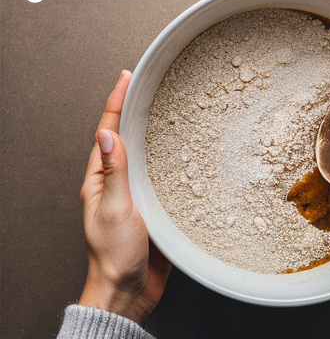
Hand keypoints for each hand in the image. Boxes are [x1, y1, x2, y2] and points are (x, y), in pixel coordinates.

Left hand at [78, 71, 170, 324]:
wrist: (129, 290)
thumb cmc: (115, 255)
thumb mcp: (113, 208)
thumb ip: (114, 171)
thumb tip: (107, 134)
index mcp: (100, 180)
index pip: (107, 131)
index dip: (117, 101)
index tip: (127, 76)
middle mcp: (118, 183)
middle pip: (127, 136)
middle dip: (136, 107)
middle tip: (149, 82)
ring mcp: (138, 194)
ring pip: (148, 153)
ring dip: (157, 129)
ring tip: (171, 105)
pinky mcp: (157, 206)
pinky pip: (166, 174)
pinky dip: (175, 156)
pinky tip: (191, 149)